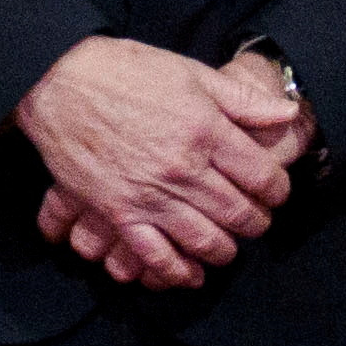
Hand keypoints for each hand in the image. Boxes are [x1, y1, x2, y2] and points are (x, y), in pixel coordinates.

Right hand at [12, 34, 298, 288]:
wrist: (59, 80)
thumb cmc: (125, 71)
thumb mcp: (190, 72)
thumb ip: (241, 98)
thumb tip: (286, 113)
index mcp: (206, 130)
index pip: (263, 176)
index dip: (277, 190)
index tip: (274, 191)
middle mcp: (184, 168)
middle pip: (240, 213)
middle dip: (256, 222)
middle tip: (255, 220)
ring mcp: (151, 194)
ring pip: (205, 240)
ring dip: (225, 250)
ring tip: (227, 246)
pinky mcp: (119, 212)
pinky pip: (155, 256)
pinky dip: (177, 272)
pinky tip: (190, 274)